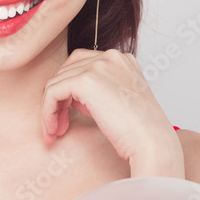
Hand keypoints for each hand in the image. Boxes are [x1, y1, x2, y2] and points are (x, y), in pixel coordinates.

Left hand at [41, 48, 183, 175]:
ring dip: (51, 108)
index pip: (82, 63)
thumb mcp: (118, 101)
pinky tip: (53, 130)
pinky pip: (52, 92)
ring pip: (56, 82)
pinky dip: (47, 112)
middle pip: (67, 71)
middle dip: (58, 99)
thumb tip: (67, 95)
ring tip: (54, 131)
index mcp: (122, 59)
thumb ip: (97, 90)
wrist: (151, 143)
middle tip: (58, 126)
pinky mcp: (85, 81)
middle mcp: (110, 56)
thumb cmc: (138, 130)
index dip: (69, 89)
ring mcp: (98, 66)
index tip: (67, 114)